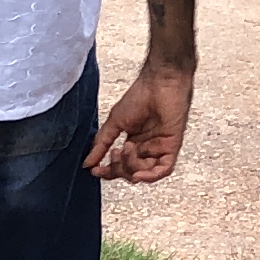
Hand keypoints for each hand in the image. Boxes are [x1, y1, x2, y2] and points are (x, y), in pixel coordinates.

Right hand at [86, 61, 192, 181]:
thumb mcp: (115, 122)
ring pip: (145, 172)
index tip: (94, 170)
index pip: (120, 165)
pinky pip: (163, 169)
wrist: (158, 83)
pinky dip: (150, 176)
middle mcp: (147, 147)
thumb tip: (87, 162)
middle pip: (131, 171)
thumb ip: (102, 143)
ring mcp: (160, 148)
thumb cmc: (139, 96)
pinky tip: (138, 174)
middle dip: (119, 168)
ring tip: (125, 149)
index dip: (107, 171)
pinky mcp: (172, 146)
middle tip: (114, 153)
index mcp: (134, 142)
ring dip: (132, 167)